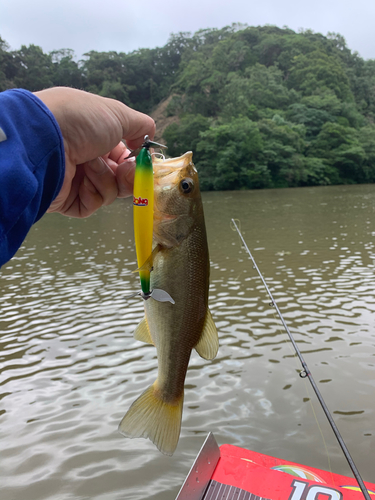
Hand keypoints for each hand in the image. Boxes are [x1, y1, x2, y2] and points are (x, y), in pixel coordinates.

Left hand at [35, 87, 154, 216]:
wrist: (46, 139)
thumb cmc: (80, 120)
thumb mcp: (118, 114)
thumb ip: (141, 126)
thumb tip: (148, 139)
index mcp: (97, 137)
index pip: (126, 156)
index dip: (137, 162)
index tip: (143, 163)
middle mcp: (87, 157)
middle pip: (121, 178)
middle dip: (127, 176)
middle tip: (123, 171)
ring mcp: (77, 179)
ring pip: (109, 192)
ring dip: (105, 178)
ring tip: (89, 165)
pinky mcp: (68, 199)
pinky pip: (92, 204)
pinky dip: (92, 193)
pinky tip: (81, 180)